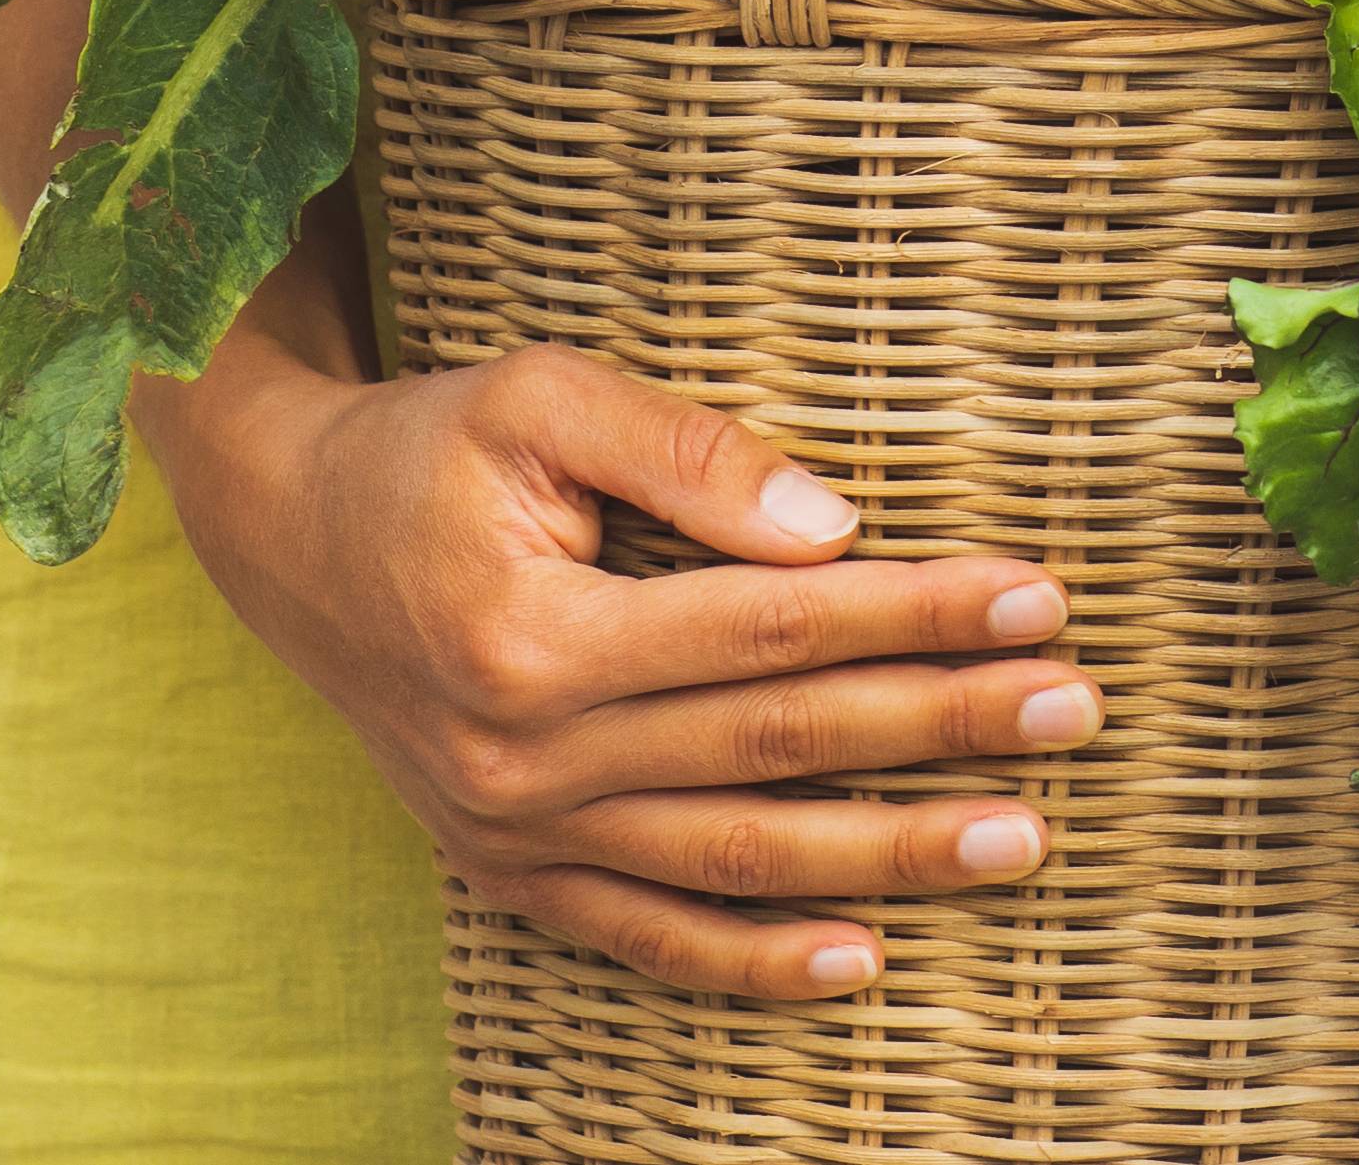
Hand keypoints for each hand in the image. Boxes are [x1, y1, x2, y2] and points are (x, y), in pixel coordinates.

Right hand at [142, 331, 1100, 998]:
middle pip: (779, 744)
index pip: (776, 626)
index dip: (915, 612)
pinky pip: (647, 937)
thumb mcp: (540, 396)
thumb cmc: (427, 446)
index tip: (1036, 594)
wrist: (282, 535)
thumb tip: (836, 524)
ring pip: (737, 857)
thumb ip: (688, 451)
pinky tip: (863, 961)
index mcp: (535, 633)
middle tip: (1075, 707)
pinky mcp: (508, 873)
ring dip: (890, 853)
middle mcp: (526, 756)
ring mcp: (514, 832)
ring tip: (1022, 834)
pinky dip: (755, 961)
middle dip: (941, 727)